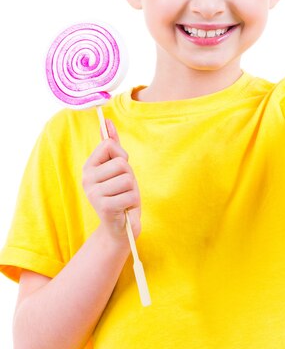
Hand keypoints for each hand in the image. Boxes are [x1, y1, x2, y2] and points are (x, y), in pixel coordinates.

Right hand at [82, 119, 140, 239]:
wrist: (120, 227)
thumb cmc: (121, 193)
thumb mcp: (118, 168)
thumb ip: (112, 145)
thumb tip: (106, 120)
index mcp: (88, 167)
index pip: (108, 145)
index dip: (121, 155)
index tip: (119, 169)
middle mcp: (86, 179)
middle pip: (121, 163)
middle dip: (129, 175)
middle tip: (123, 188)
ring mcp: (93, 194)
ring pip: (127, 179)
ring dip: (132, 189)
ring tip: (124, 198)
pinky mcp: (104, 208)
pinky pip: (130, 195)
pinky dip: (133, 202)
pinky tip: (125, 208)